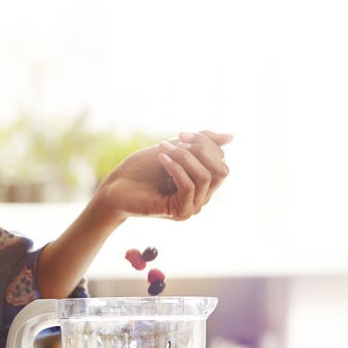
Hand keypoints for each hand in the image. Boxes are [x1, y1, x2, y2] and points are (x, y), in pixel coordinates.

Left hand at [94, 130, 231, 222]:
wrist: (116, 188)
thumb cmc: (142, 169)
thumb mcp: (175, 149)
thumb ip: (201, 143)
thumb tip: (231, 137)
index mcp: (203, 181)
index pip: (220, 159)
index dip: (204, 142)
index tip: (180, 134)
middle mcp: (202, 196)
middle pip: (221, 169)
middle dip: (201, 149)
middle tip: (176, 140)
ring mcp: (193, 206)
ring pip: (205, 177)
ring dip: (184, 157)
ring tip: (162, 149)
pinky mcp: (180, 213)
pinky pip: (189, 187)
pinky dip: (176, 169)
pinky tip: (161, 159)